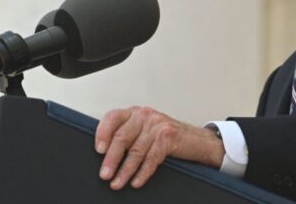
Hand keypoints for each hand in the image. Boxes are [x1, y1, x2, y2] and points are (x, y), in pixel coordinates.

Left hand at [95, 106, 224, 189]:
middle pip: (122, 137)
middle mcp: (144, 115)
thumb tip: (104, 154)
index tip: (98, 150)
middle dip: (111, 159)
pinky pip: (151, 158)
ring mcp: (157, 125)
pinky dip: (142, 173)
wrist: (196, 140)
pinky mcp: (168, 137)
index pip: (112, 117)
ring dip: (125, 171)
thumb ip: (127, 135)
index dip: (103, 133)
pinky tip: (136, 182)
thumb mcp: (144, 131)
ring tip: (116, 183)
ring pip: (136, 151)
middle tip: (104, 174)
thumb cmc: (166, 137)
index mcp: (134, 112)